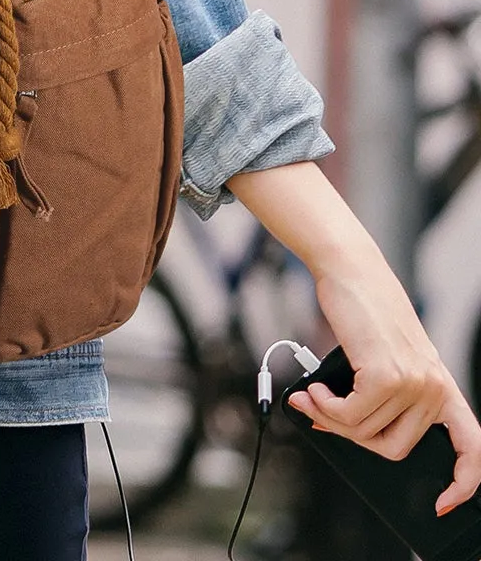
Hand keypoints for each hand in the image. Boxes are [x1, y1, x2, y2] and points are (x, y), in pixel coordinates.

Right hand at [289, 260, 480, 515]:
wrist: (352, 272)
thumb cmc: (364, 312)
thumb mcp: (381, 359)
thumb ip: (373, 398)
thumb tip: (333, 428)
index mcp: (442, 387)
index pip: (473, 449)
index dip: (462, 484)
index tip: (442, 504)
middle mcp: (434, 389)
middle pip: (394, 448)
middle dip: (352, 437)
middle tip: (325, 416)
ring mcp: (413, 384)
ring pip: (365, 432)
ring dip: (328, 417)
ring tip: (311, 395)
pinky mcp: (386, 377)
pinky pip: (351, 415)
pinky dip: (325, 407)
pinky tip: (314, 388)